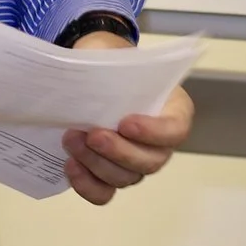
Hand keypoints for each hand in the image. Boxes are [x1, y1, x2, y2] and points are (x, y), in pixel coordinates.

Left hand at [60, 31, 194, 205]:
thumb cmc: (109, 63)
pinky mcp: (109, 176)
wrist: (91, 75)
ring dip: (97, 164)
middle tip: (91, 134)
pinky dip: (87, 185)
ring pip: (125, 178)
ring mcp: (135, 163)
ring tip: (71, 140)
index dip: (154, 132)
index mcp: (173, 109)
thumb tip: (87, 77)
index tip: (126, 122)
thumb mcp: (111, 53)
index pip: (175, 130)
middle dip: (118, 151)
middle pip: (150, 162)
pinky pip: (104, 192)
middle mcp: (159, 143)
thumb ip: (109, 63)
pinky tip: (70, 166)